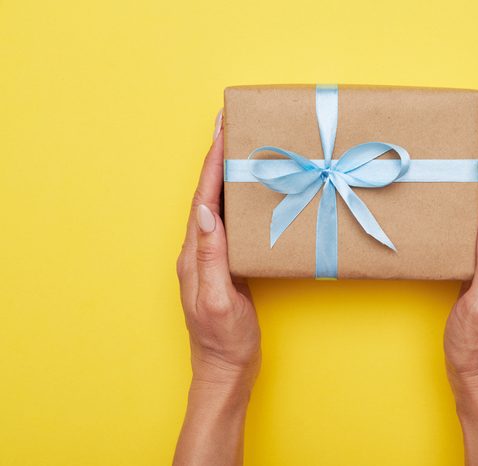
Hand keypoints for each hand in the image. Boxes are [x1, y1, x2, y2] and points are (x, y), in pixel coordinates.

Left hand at [174, 110, 259, 465]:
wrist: (227, 370)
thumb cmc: (224, 340)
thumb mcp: (218, 299)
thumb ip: (211, 256)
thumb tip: (206, 213)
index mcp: (195, 255)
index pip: (203, 200)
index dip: (211, 165)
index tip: (222, 132)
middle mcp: (199, 251)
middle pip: (207, 196)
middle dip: (217, 160)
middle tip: (231, 129)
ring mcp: (211, 259)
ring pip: (218, 207)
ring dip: (226, 177)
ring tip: (241, 151)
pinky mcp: (225, 266)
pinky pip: (230, 224)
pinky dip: (237, 202)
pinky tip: (250, 195)